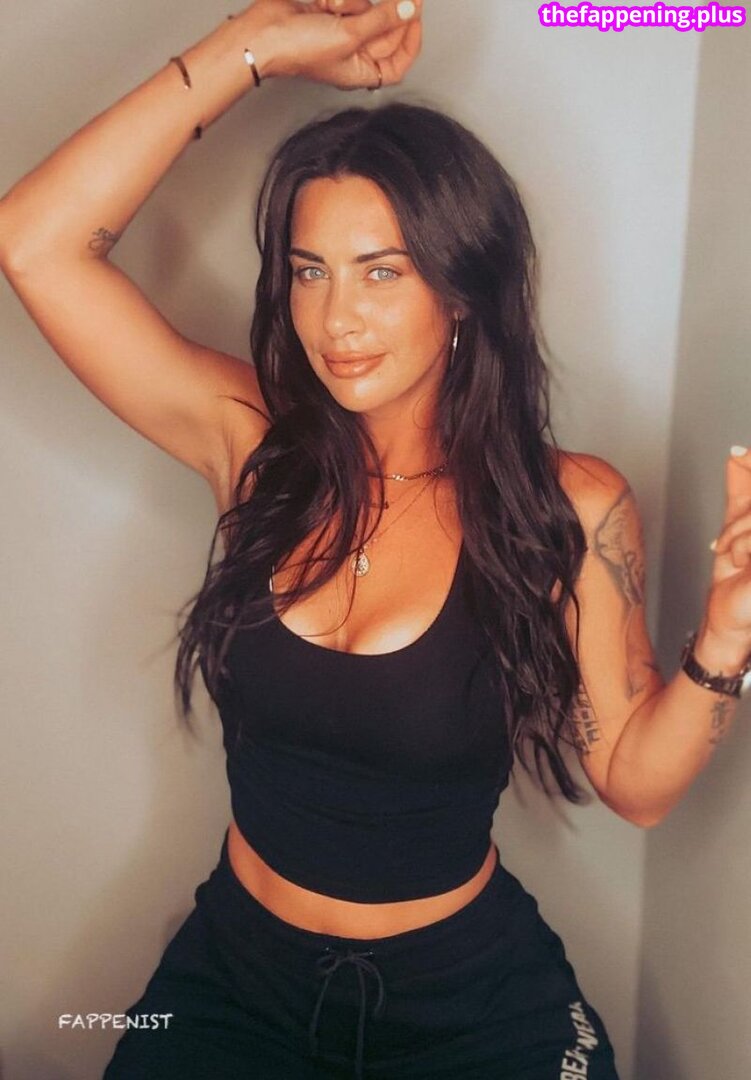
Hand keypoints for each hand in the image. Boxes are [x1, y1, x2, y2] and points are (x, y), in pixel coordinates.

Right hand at [246, 0, 422, 89]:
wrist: (264, 32)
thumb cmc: (298, 49)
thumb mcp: (349, 35)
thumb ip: (382, 21)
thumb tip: (408, 9)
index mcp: (361, 72)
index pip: (398, 62)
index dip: (411, 40)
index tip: (415, 15)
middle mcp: (354, 54)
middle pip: (386, 30)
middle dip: (385, 11)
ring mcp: (342, 32)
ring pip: (368, 9)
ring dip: (355, 2)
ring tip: (337, 5)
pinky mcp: (331, 14)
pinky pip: (348, 1)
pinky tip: (325, 2)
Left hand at [701, 446, 750, 655]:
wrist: (730, 619)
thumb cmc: (739, 580)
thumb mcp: (737, 527)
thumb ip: (743, 490)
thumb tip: (738, 453)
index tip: (738, 454)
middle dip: (741, 517)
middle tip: (725, 542)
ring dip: (737, 533)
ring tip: (735, 556)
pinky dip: (740, 546)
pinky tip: (740, 563)